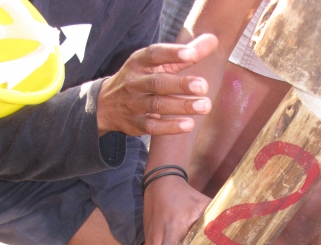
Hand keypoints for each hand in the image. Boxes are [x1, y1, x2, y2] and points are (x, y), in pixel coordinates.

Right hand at [96, 34, 217, 135]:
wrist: (107, 104)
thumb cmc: (142, 79)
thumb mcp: (158, 64)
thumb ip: (185, 54)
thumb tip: (213, 40)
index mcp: (139, 62)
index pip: (155, 55)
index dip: (172, 54)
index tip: (191, 54)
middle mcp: (134, 82)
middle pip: (158, 83)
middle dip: (181, 85)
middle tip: (204, 86)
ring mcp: (133, 104)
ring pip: (157, 106)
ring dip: (181, 106)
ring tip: (205, 106)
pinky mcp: (136, 124)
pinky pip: (153, 127)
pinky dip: (170, 127)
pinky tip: (189, 124)